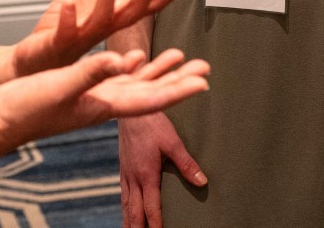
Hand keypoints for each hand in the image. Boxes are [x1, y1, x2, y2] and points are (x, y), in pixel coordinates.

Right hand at [0, 48, 208, 153]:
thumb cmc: (27, 108)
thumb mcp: (61, 87)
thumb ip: (91, 73)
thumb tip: (122, 60)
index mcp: (104, 106)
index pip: (150, 99)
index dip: (178, 90)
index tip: (203, 82)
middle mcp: (104, 103)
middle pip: (151, 92)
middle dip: (179, 81)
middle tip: (205, 69)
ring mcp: (93, 97)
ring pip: (136, 83)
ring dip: (160, 71)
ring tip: (182, 58)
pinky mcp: (81, 90)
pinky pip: (114, 77)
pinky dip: (130, 67)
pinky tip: (136, 56)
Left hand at [14, 0, 193, 76]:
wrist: (37, 59)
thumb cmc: (63, 26)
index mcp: (114, 14)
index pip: (146, 3)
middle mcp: (105, 28)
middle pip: (130, 12)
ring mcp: (84, 37)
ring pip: (102, 18)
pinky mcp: (60, 42)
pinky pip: (67, 30)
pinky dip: (69, 17)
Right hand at [118, 110, 206, 227]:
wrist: (130, 108)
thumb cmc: (152, 122)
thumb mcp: (173, 141)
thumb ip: (187, 164)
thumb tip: (202, 181)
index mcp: (146, 175)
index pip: (151, 208)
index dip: (155, 226)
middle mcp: (133, 178)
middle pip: (134, 212)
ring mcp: (126, 173)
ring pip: (126, 204)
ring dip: (129, 221)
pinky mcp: (123, 166)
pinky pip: (122, 193)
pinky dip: (124, 206)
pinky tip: (126, 209)